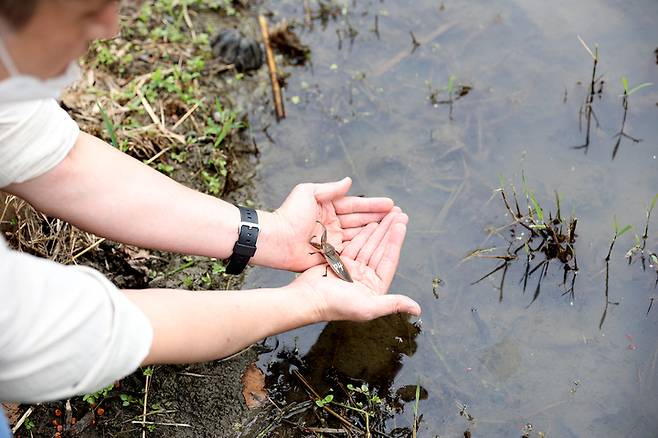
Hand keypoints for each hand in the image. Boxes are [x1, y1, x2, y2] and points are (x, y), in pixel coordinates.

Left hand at [262, 177, 397, 270]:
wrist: (276, 240)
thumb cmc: (288, 214)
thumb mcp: (308, 193)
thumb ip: (330, 189)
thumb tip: (349, 181)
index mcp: (327, 207)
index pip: (355, 205)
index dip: (373, 205)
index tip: (391, 204)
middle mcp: (332, 224)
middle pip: (361, 220)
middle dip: (380, 218)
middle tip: (400, 216)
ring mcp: (333, 240)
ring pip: (360, 235)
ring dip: (377, 232)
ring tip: (396, 229)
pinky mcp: (331, 255)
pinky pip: (352, 250)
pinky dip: (366, 248)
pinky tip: (381, 245)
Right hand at [290, 210, 420, 321]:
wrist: (307, 299)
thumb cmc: (336, 306)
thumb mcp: (368, 307)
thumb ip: (394, 304)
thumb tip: (417, 309)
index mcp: (375, 289)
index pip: (388, 260)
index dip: (395, 241)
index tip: (402, 224)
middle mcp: (366, 279)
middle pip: (380, 250)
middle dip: (390, 231)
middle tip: (399, 213)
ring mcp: (354, 270)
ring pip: (369, 245)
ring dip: (379, 230)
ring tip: (389, 214)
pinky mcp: (341, 263)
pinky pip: (355, 246)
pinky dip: (363, 234)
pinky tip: (371, 223)